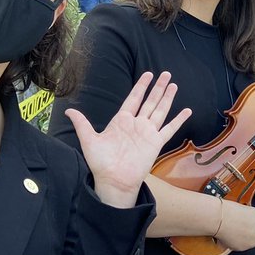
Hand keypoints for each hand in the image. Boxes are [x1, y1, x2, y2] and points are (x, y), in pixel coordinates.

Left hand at [67, 72, 191, 208]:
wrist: (113, 180)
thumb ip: (82, 123)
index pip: (133, 99)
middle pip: (149, 101)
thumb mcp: (89, 140)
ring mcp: (147, 133)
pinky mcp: (156, 143)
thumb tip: (69, 111)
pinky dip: (178, 120)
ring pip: (160, 111)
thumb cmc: (101, 163)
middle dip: (158, 87)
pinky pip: (169, 129)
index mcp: (121, 121)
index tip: (148, 74)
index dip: (141, 86)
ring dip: (167, 98)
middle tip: (166, 74)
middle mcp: (136, 124)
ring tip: (174, 85)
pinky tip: (186, 111)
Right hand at [214, 199, 254, 250]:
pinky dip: (238, 242)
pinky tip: (233, 233)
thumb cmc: (234, 211)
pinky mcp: (242, 248)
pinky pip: (242, 247)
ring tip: (238, 229)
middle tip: (250, 232)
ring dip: (247, 240)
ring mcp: (252, 243)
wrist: (220, 217)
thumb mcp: (253, 213)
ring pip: (252, 245)